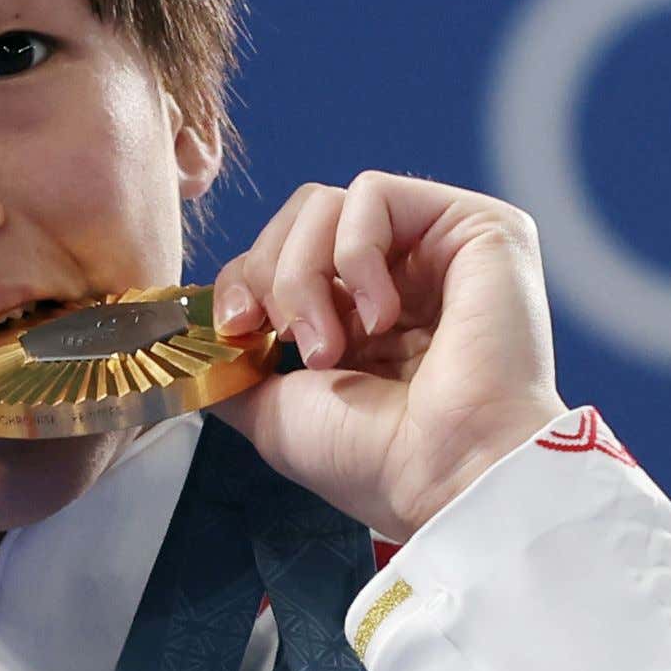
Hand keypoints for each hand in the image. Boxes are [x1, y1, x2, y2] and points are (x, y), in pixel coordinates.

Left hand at [207, 171, 563, 537]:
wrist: (444, 476)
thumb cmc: (374, 460)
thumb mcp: (272, 412)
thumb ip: (234, 364)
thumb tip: (196, 337)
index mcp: (356, 317)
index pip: (278, 254)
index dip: (243, 281)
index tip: (238, 330)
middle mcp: (399, 277)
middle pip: (297, 218)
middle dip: (270, 276)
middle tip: (292, 343)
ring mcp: (436, 249)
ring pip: (326, 203)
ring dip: (305, 273)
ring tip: (335, 344)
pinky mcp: (474, 227)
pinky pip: (375, 194)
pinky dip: (354, 252)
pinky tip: (381, 314)